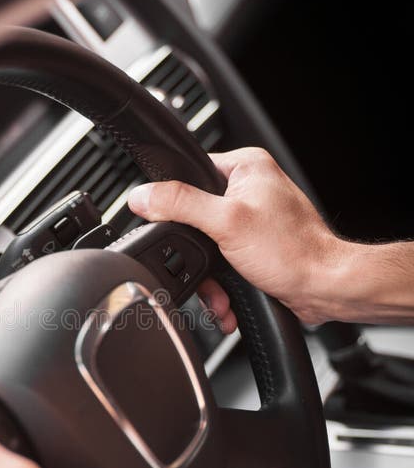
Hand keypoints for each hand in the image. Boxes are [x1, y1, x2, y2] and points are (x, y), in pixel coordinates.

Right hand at [128, 148, 343, 326]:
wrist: (325, 289)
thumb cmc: (294, 251)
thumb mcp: (226, 222)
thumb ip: (180, 204)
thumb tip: (142, 196)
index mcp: (246, 167)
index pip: (190, 173)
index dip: (176, 203)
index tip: (176, 229)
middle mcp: (251, 189)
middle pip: (195, 218)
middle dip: (197, 256)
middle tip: (208, 270)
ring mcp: (254, 219)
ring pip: (208, 248)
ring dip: (210, 280)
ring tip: (221, 295)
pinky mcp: (256, 248)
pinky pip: (224, 264)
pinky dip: (223, 287)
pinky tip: (229, 301)